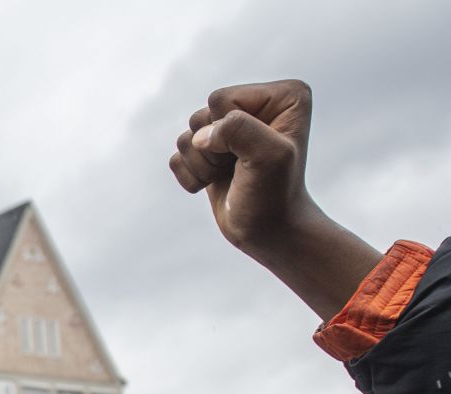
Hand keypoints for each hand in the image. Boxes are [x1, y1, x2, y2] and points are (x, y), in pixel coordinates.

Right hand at [169, 80, 319, 254]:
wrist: (268, 231)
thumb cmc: (274, 195)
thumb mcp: (269, 157)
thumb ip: (239, 130)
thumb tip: (199, 137)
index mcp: (282, 95)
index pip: (221, 99)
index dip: (226, 130)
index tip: (250, 155)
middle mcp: (257, 105)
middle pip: (200, 116)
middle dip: (211, 150)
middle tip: (238, 168)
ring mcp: (230, 129)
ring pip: (185, 137)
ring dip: (201, 166)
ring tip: (229, 176)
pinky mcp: (210, 151)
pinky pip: (177, 157)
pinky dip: (190, 177)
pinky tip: (215, 183)